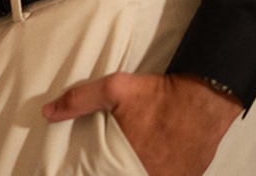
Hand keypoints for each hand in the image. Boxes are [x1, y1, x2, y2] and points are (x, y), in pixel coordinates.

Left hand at [43, 72, 242, 175]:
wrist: (206, 96)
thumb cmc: (160, 95)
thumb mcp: (115, 88)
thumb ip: (79, 101)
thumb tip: (49, 113)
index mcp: (129, 163)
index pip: (106, 174)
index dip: (101, 170)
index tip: (97, 166)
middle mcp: (151, 175)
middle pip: (126, 174)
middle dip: (118, 169)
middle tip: (115, 157)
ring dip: (137, 168)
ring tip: (134, 155)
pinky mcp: (188, 175)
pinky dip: (158, 169)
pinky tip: (153, 157)